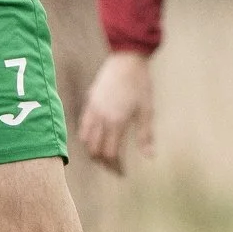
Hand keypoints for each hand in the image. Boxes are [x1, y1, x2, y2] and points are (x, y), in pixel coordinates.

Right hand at [77, 51, 154, 173]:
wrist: (127, 58)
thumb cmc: (141, 84)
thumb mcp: (147, 110)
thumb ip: (145, 135)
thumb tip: (149, 157)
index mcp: (116, 121)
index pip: (111, 154)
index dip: (116, 167)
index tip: (123, 173)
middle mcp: (102, 117)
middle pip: (96, 150)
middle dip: (104, 163)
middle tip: (114, 168)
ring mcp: (93, 109)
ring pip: (86, 140)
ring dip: (94, 152)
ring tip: (104, 157)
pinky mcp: (90, 101)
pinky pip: (83, 125)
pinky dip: (87, 137)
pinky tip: (96, 139)